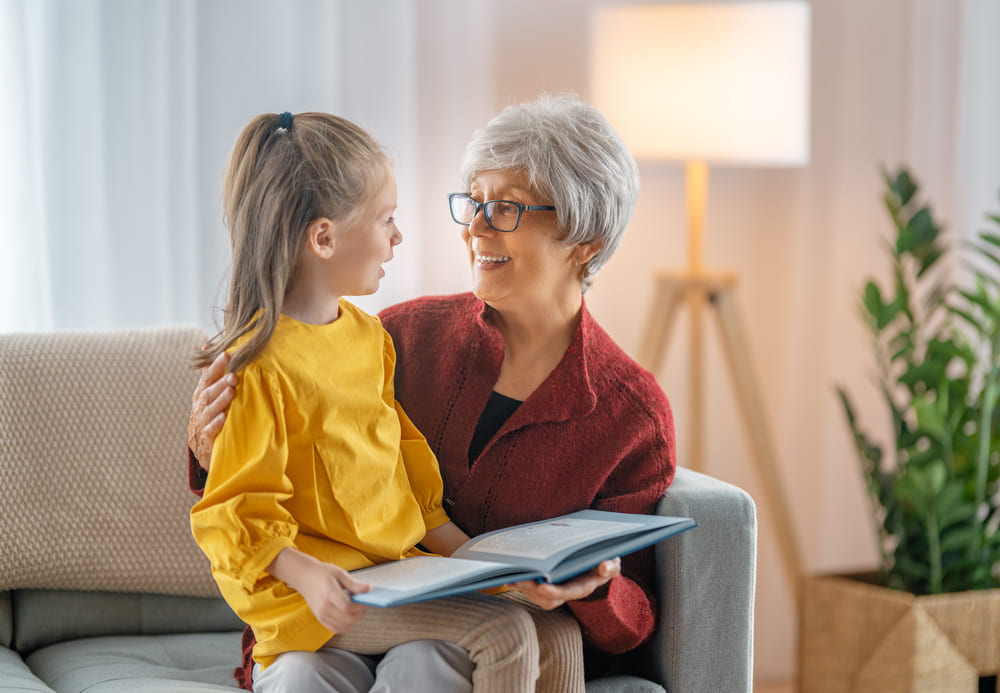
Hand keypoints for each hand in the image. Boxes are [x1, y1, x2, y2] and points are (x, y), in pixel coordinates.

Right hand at [189, 351, 236, 469]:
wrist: (200, 444)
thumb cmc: (207, 412)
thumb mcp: (207, 391)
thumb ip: (210, 371)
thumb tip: (207, 345)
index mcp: (201, 393)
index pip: (208, 377)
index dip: (216, 366)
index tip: (227, 354)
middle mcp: (200, 406)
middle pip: (209, 392)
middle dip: (221, 383)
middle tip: (234, 375)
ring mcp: (202, 421)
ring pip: (210, 410)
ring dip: (221, 400)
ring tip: (231, 392)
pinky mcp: (206, 437)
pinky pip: (210, 430)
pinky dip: (217, 424)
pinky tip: (224, 418)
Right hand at [269, 549, 370, 633]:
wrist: (304, 577)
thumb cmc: (322, 573)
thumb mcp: (340, 573)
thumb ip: (354, 584)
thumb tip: (369, 589)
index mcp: (329, 593)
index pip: (347, 606)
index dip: (360, 605)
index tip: (365, 599)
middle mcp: (324, 607)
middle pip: (348, 618)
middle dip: (360, 613)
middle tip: (363, 604)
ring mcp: (321, 615)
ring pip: (344, 626)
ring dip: (354, 620)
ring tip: (356, 609)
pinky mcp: (321, 619)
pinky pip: (336, 629)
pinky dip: (346, 625)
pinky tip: (349, 615)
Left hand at [510, 557, 620, 610]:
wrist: (596, 564)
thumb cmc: (604, 562)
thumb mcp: (612, 563)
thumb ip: (611, 566)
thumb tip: (604, 566)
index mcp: (583, 587)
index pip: (567, 593)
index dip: (555, 592)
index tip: (542, 586)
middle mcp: (567, 592)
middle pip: (547, 598)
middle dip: (533, 590)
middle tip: (521, 579)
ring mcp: (555, 590)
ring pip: (536, 596)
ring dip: (524, 588)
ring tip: (513, 576)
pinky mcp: (545, 585)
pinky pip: (531, 589)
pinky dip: (520, 583)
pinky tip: (511, 574)